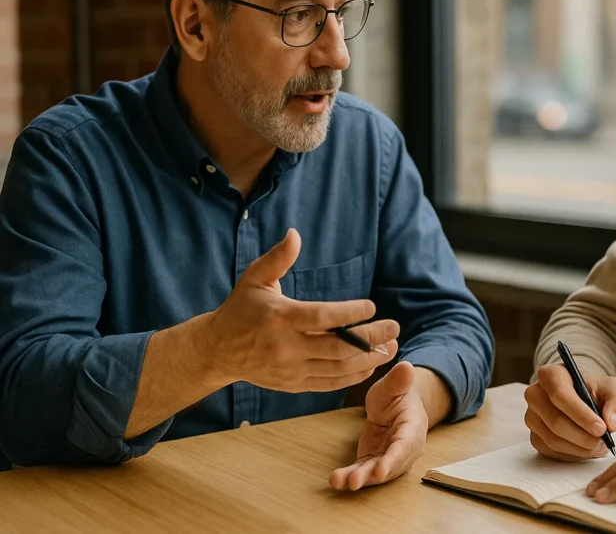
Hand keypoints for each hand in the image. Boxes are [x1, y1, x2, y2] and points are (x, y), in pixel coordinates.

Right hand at [204, 229, 398, 391]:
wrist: (218, 351)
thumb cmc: (241, 309)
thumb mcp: (254, 279)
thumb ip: (278, 258)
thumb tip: (295, 233)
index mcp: (279, 318)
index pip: (321, 318)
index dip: (349, 314)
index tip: (371, 306)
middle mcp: (285, 347)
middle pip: (337, 347)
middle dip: (370, 338)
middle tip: (394, 327)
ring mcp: (290, 369)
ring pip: (337, 368)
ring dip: (368, 359)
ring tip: (390, 346)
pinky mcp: (293, 385)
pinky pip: (329, 383)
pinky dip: (352, 376)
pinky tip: (370, 364)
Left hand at [329, 361, 427, 489]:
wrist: (395, 405)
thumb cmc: (397, 394)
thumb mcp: (394, 385)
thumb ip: (399, 380)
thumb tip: (407, 367)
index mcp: (412, 428)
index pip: (404, 446)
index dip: (393, 459)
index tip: (381, 470)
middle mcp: (404, 449)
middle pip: (390, 466)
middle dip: (373, 475)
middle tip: (355, 482)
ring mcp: (388, 458)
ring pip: (375, 473)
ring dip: (359, 479)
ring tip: (339, 482)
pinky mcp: (373, 461)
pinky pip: (362, 471)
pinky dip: (349, 476)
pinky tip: (335, 479)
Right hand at [524, 363, 615, 460]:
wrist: (581, 398)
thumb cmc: (594, 390)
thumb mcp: (612, 389)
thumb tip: (611, 424)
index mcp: (550, 375)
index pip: (560, 395)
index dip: (581, 415)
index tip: (602, 428)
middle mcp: (535, 395)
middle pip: (556, 422)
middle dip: (583, 436)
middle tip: (604, 441)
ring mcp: (531, 417)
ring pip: (553, 440)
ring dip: (580, 448)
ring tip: (599, 445)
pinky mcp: (534, 436)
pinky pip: (551, 452)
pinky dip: (572, 454)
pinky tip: (586, 448)